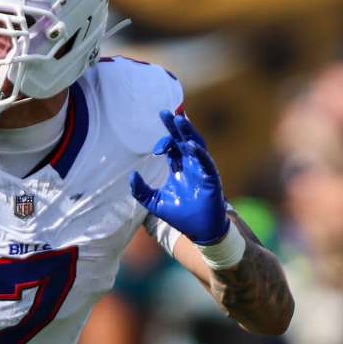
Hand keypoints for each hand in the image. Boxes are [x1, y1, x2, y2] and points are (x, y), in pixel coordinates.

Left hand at [130, 111, 230, 245]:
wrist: (199, 230)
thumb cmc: (180, 215)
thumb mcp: (154, 202)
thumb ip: (141, 190)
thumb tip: (131, 175)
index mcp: (179, 168)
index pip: (172, 147)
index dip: (164, 142)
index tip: (155, 148)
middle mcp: (191, 165)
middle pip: (183, 140)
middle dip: (175, 127)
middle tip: (166, 112)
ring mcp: (202, 170)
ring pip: (196, 145)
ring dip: (188, 133)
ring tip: (181, 120)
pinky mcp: (211, 178)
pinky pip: (206, 162)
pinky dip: (198, 153)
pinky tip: (190, 145)